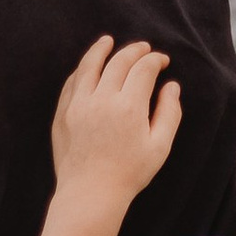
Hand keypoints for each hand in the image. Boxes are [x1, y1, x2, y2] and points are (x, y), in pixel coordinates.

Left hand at [50, 36, 182, 204]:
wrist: (90, 195)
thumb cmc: (129, 174)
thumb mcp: (159, 147)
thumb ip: (169, 113)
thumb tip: (172, 87)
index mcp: (129, 107)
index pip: (143, 69)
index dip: (155, 60)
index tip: (162, 61)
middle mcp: (102, 99)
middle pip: (119, 61)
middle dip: (134, 51)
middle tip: (143, 48)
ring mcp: (78, 105)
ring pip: (89, 66)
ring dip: (100, 50)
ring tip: (107, 41)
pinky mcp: (63, 114)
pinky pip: (72, 83)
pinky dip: (82, 70)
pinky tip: (88, 66)